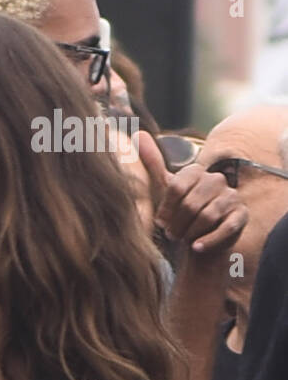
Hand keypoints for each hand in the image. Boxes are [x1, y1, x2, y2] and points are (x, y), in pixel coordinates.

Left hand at [138, 133, 247, 256]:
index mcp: (196, 171)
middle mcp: (217, 180)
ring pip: (206, 216)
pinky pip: (225, 228)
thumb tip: (138, 132)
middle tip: (172, 233)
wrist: (199, 237)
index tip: (161, 222)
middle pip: (190, 204)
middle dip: (177, 223)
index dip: (166, 209)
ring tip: (183, 237)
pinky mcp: (241, 215)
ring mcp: (232, 197)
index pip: (176, 187)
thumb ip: (153, 162)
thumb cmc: (179, 211)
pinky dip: (208, 240)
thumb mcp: (164, 187)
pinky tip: (197, 247)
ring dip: (190, 232)